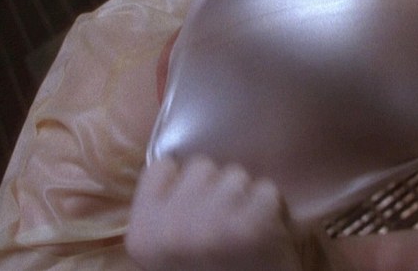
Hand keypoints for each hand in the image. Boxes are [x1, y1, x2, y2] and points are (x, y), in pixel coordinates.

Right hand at [125, 155, 303, 270]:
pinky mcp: (253, 224)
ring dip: (246, 199)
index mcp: (143, 234)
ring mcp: (213, 222)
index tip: (194, 211)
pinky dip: (275, 211)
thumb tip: (182, 165)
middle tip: (225, 229)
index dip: (184, 184)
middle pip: (202, 167)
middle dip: (217, 191)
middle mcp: (172, 226)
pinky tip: (268, 238)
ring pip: (236, 175)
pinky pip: (267, 190)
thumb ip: (166, 212)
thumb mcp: (168, 253)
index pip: (163, 167)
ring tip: (247, 235)